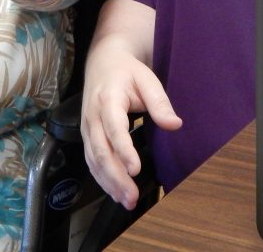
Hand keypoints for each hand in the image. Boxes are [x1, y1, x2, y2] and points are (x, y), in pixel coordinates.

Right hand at [82, 33, 181, 209]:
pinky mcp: (87, 136)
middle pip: (101, 151)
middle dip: (116, 176)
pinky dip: (102, 179)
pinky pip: (91, 161)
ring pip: (94, 160)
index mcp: (108, 99)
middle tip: (133, 196)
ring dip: (109, 183)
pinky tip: (115, 192)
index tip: (136, 169)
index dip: (123, 150)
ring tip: (127, 201)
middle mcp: (93, 116)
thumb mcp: (147, 79)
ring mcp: (87, 128)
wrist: (102, 63)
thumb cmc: (127, 72)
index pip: (114, 128)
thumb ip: (159, 102)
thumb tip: (175, 124)